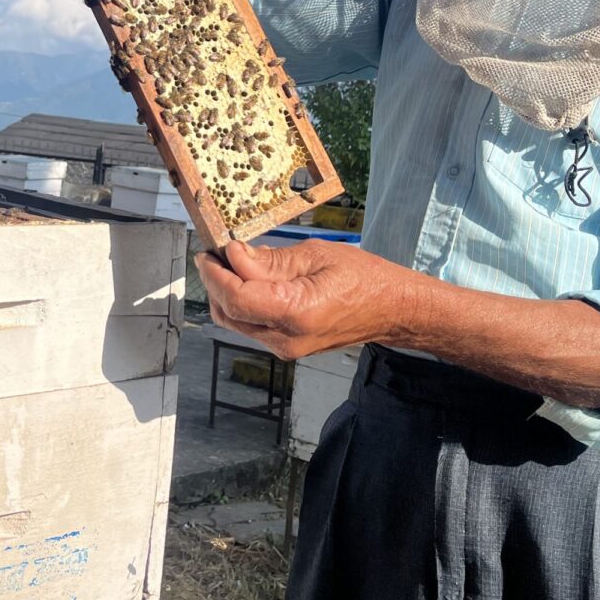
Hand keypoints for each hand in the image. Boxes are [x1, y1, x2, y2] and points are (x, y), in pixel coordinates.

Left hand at [196, 239, 413, 359]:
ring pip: (235, 322)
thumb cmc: (363, 279)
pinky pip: (250, 326)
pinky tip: (247, 279)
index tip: (209, 251)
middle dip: (214, 282)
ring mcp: (285, 348)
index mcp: (296, 313)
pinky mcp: (286, 347)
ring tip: (230, 262)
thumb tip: (235, 255)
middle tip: (214, 253)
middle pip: (228, 314)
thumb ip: (271, 260)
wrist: (390, 310)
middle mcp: (286, 338)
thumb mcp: (316, 255)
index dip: (215, 274)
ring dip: (224, 293)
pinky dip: (240, 303)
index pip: (236, 298)